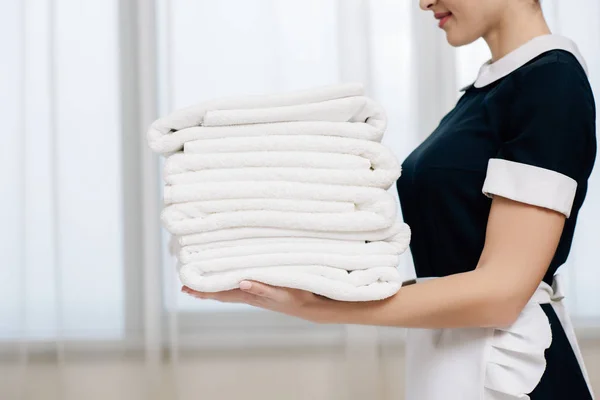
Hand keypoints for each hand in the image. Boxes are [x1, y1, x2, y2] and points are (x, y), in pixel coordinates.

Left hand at [181, 281, 332, 322]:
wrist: (308, 306)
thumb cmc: (294, 298)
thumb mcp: (278, 293)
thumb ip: (261, 288)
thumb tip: (241, 282)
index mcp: (249, 294)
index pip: (221, 292)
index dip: (204, 291)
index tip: (186, 289)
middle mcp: (248, 294)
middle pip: (221, 292)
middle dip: (204, 289)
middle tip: (185, 286)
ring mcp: (255, 293)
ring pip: (229, 289)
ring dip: (214, 285)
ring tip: (201, 282)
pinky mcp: (262, 289)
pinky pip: (240, 285)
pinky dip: (229, 282)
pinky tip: (229, 280)